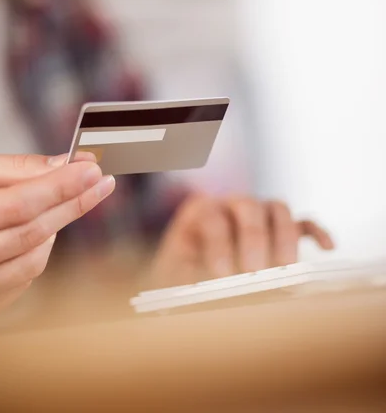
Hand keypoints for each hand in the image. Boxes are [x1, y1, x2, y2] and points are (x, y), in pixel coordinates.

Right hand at [0, 153, 114, 323]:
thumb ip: (10, 171)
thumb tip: (60, 164)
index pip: (19, 204)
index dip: (60, 186)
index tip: (91, 169)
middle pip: (31, 231)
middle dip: (73, 202)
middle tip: (101, 181)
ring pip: (32, 256)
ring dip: (59, 224)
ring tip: (74, 198)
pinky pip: (23, 277)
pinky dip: (41, 250)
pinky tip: (47, 229)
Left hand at [150, 195, 333, 287]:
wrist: (185, 279)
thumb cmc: (178, 280)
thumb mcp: (175, 279)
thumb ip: (189, 281)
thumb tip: (210, 296)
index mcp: (200, 212)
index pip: (213, 215)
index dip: (218, 243)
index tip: (222, 275)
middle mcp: (231, 205)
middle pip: (248, 207)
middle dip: (254, 239)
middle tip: (254, 272)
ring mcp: (259, 214)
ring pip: (277, 209)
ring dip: (283, 237)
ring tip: (283, 269)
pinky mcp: (281, 230)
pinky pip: (303, 222)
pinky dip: (316, 232)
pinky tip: (327, 248)